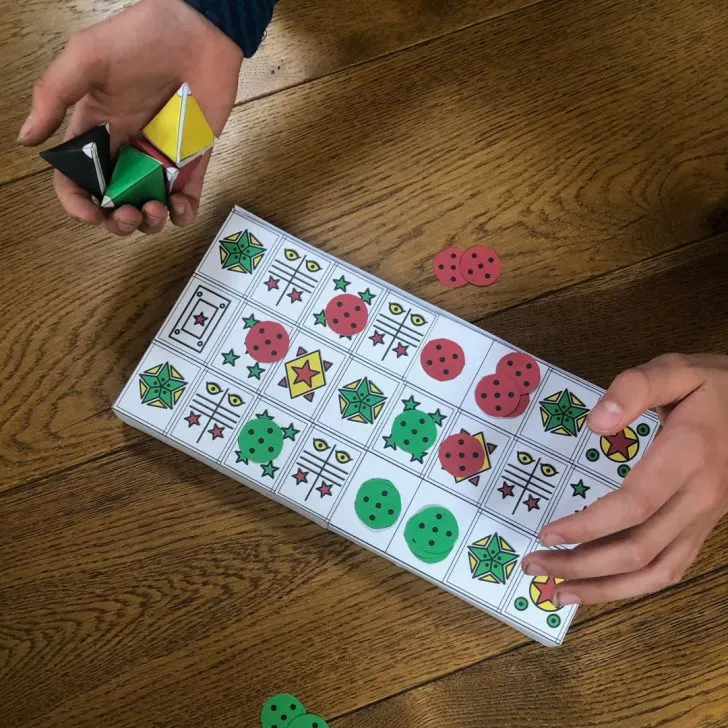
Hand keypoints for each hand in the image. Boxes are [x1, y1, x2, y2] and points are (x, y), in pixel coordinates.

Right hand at [19, 0, 242, 234]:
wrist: (197, 30)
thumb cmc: (140, 38)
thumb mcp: (86, 58)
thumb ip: (54, 96)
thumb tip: (27, 138)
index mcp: (96, 132)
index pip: (79, 180)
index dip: (78, 204)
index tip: (89, 213)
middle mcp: (126, 151)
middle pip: (114, 204)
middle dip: (117, 221)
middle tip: (127, 213)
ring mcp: (161, 159)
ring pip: (150, 210)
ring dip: (150, 223)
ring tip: (154, 209)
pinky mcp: (193, 161)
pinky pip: (188, 200)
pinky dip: (184, 214)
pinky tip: (180, 207)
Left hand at [522, 353, 727, 604]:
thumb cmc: (715, 385)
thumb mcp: (677, 369)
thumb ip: (636, 388)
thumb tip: (596, 423)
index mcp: (688, 456)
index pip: (633, 505)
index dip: (589, 526)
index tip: (547, 533)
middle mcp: (700, 496)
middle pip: (639, 548)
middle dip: (582, 565)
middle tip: (534, 565)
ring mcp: (706, 516)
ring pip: (657, 571)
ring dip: (605, 588)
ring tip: (558, 591)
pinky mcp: (705, 524)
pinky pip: (672, 567)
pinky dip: (635, 586)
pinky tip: (603, 587)